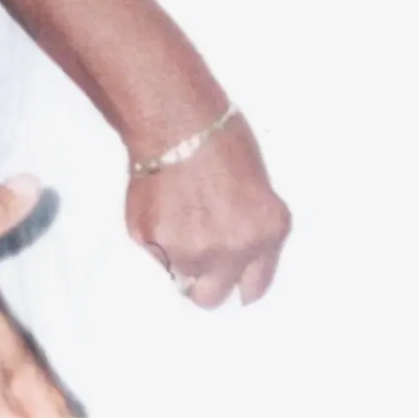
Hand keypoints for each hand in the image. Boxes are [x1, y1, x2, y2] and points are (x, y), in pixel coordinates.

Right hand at [124, 112, 290, 308]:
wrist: (177, 119)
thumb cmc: (221, 138)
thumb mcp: (258, 187)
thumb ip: (249, 229)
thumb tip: (234, 254)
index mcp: (265, 234)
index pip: (255, 287)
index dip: (240, 284)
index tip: (232, 281)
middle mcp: (230, 251)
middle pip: (211, 298)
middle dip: (204, 283)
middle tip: (196, 256)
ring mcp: (190, 251)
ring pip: (179, 276)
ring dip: (178, 257)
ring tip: (177, 216)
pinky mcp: (153, 242)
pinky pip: (154, 254)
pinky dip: (155, 236)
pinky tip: (161, 203)